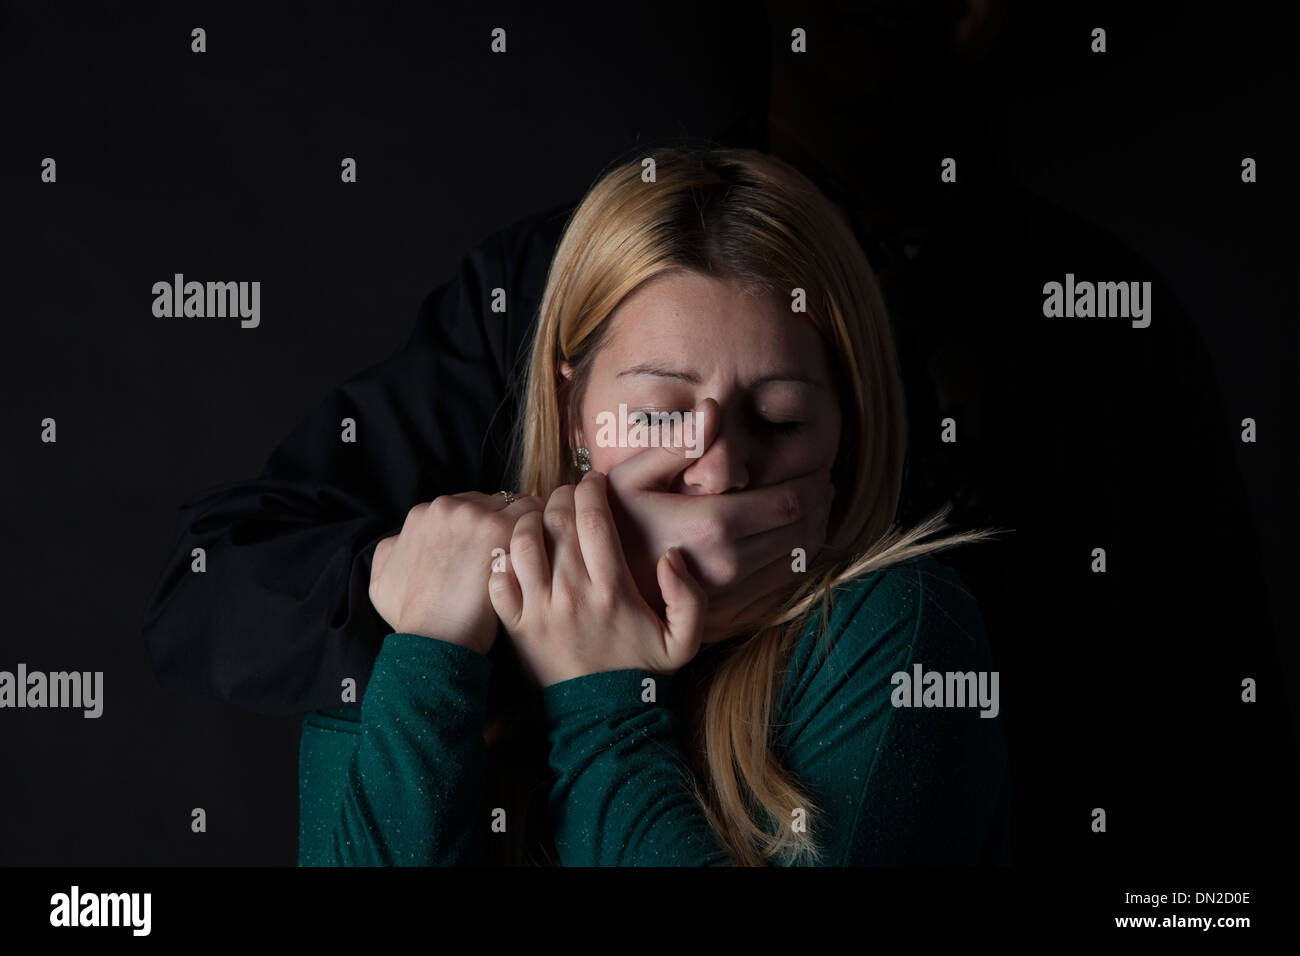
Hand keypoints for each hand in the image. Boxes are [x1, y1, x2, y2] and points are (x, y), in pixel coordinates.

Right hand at [369, 491, 545, 654]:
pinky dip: (541, 528)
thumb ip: (391, 552)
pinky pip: (534, 513)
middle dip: (503, 522)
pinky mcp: (500, 529)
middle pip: (490, 502)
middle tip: (515, 551)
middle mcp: (447, 507)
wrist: (433, 639)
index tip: (491, 545)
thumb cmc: (411, 619)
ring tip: (535, 551)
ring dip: (525, 524)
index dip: (481, 525)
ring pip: (514, 504)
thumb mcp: (382, 583)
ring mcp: (474, 515)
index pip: (465, 506)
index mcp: (422, 514)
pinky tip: (545, 551)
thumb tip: (401, 541)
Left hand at [487, 471, 705, 686]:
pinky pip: (497, 578)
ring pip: (521, 542)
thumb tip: (671, 556)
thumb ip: (689, 596)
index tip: (593, 481)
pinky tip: (516, 553)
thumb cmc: (642, 669)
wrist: (602, 713)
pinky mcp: (515, 625)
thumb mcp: (684, 639)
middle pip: (556, 520)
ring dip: (528, 519)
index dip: (591, 489)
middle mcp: (572, 593)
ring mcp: (539, 609)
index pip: (594, 518)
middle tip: (568, 494)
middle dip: (561, 495)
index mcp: (612, 589)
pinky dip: (501, 558)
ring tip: (541, 516)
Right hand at [604, 400, 835, 640]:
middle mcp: (729, 564)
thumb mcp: (632, 476)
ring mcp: (729, 593)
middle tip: (821, 482)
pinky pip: (780, 585)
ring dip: (812, 530)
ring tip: (811, 507)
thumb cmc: (609, 522)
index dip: (812, 481)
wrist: (590, 583)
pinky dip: (795, 559)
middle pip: (802, 530)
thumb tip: (713, 408)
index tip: (817, 465)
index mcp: (713, 525)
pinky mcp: (727, 611)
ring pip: (797, 560)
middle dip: (818, 503)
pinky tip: (790, 540)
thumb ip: (678, 443)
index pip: (791, 501)